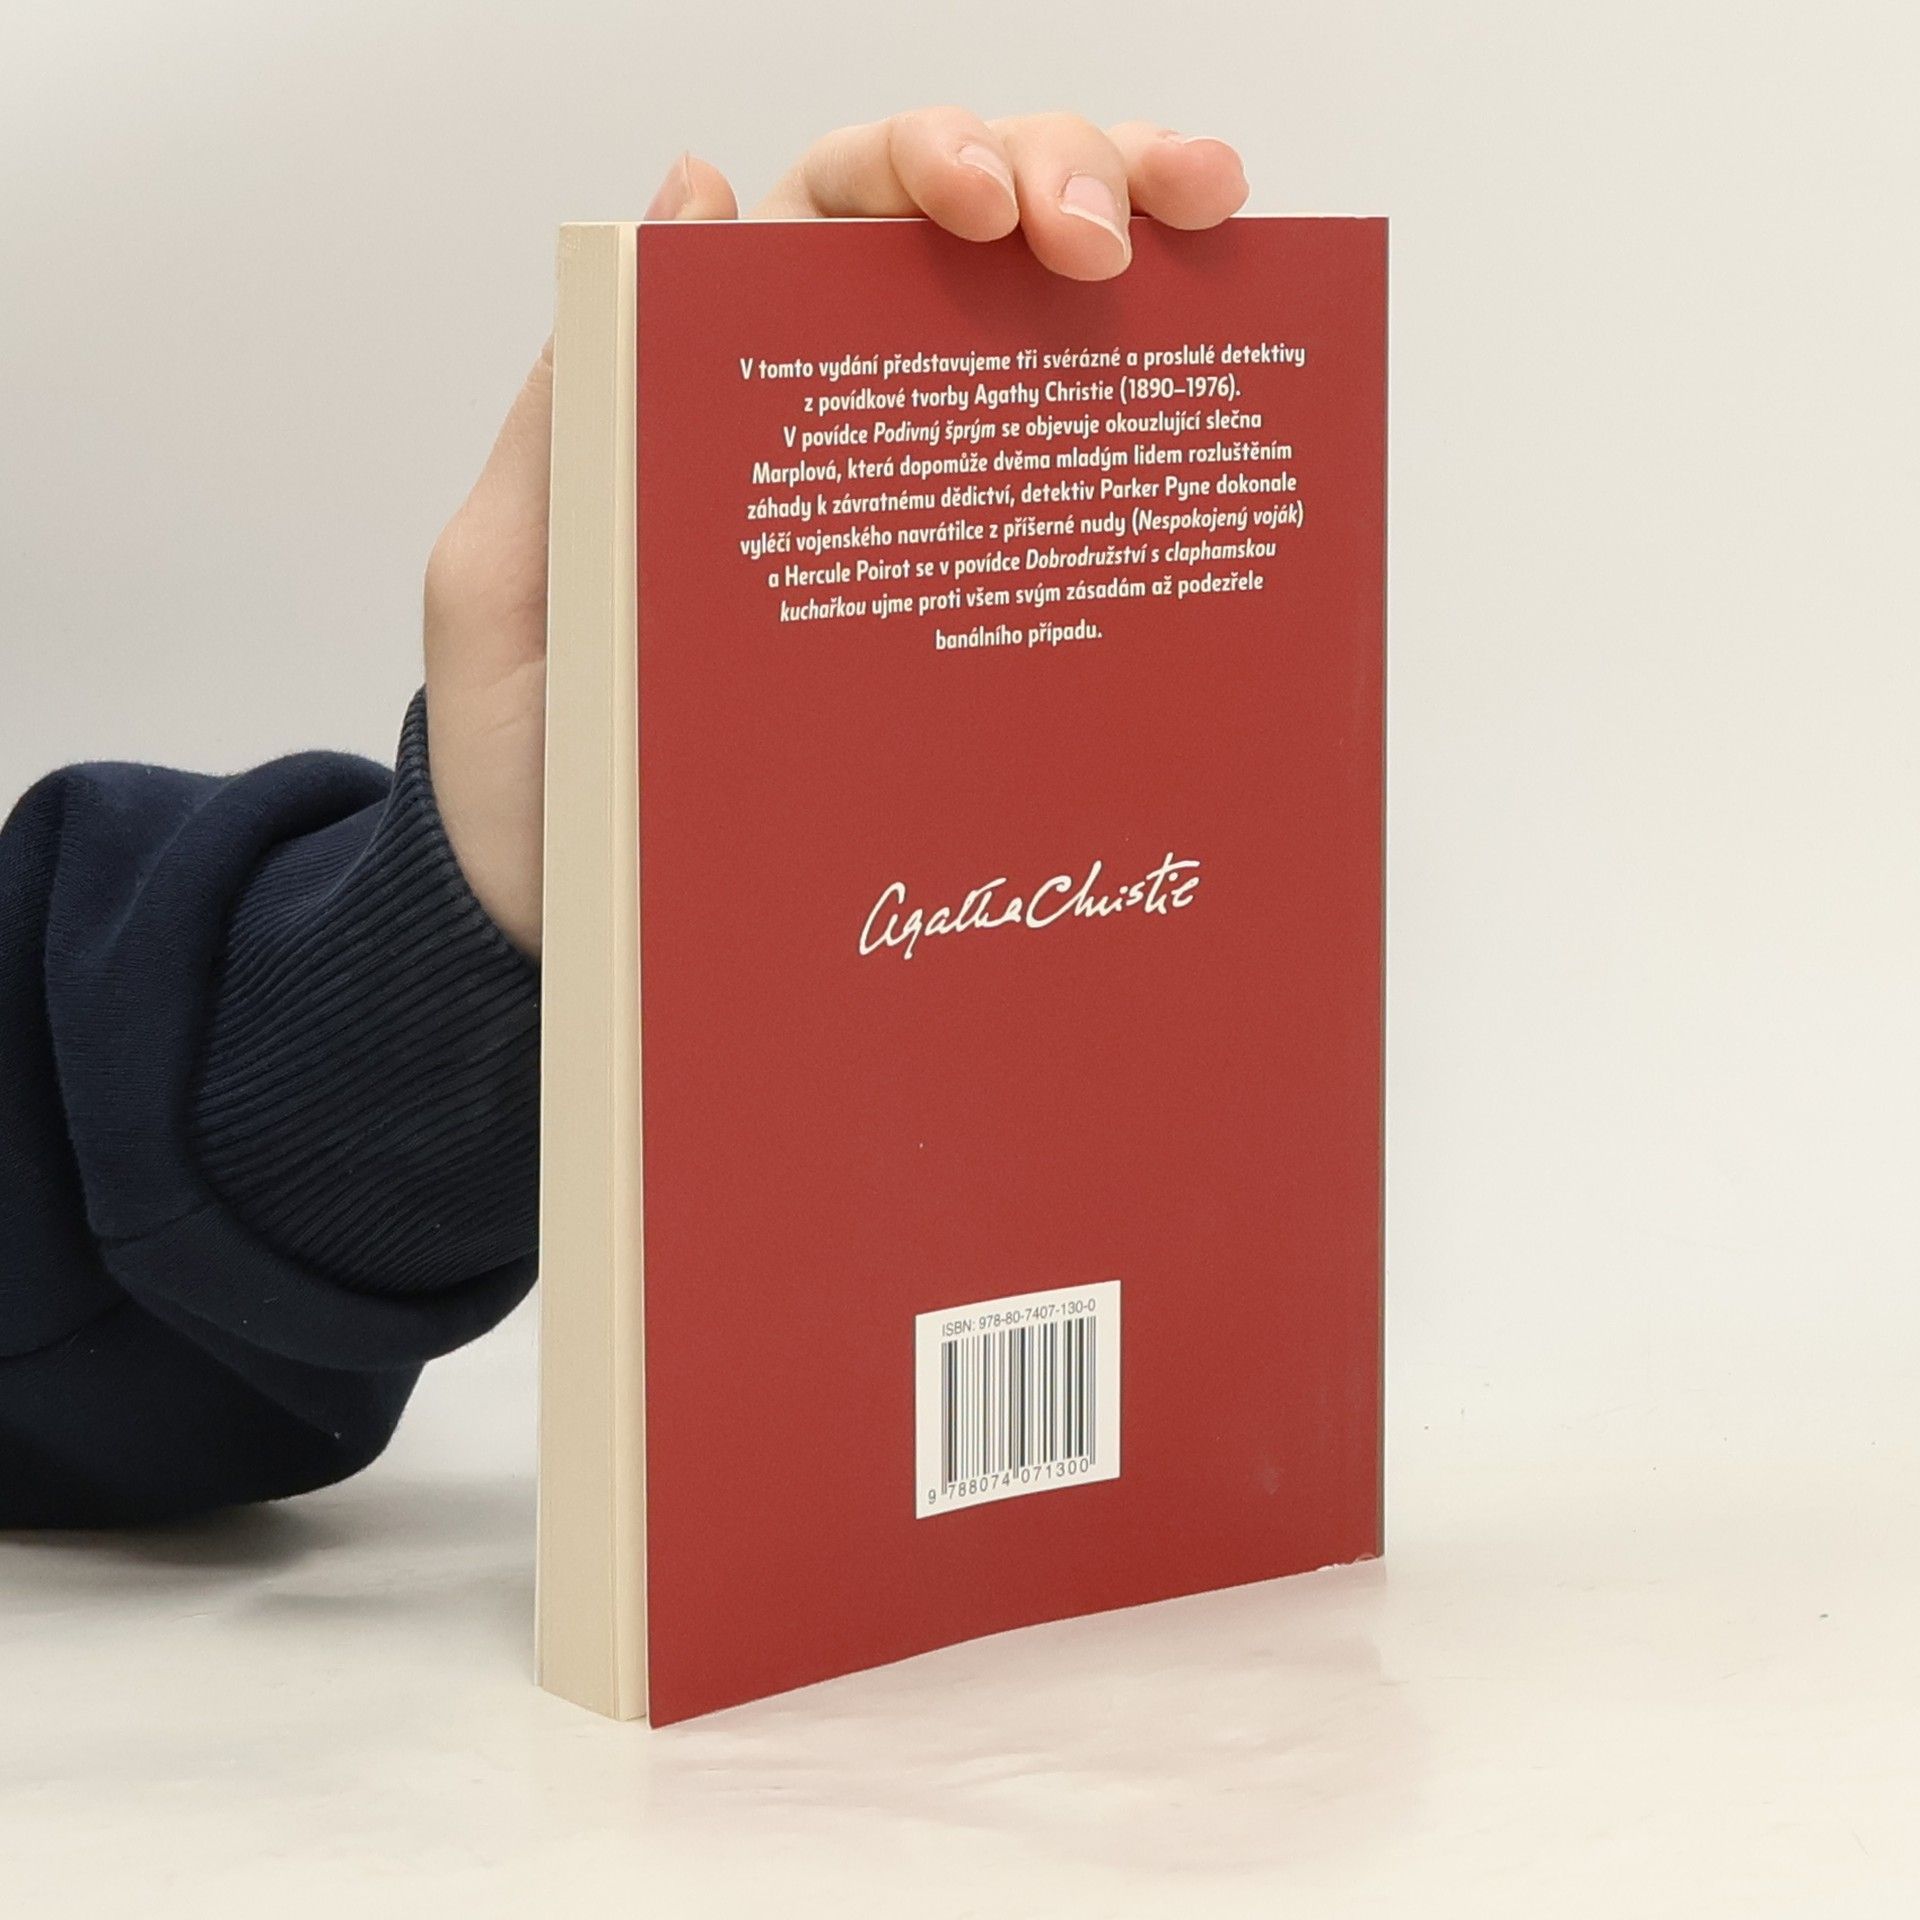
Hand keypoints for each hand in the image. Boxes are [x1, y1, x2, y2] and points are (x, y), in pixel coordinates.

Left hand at [423, 110, 1248, 955]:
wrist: (595, 943)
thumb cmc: (537, 776)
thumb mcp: (510, 582)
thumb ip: (572, 408)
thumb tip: (692, 190)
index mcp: (715, 385)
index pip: (835, 210)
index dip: (925, 160)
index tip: (985, 206)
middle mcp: (836, 431)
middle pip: (970, 240)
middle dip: (1065, 179)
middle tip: (1113, 244)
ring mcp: (924, 522)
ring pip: (1048, 335)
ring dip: (1145, 252)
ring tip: (1211, 236)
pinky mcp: (981, 619)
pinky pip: (1077, 498)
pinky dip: (1159, 418)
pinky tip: (1220, 388)